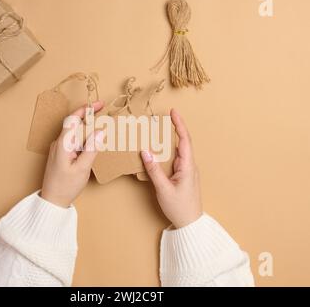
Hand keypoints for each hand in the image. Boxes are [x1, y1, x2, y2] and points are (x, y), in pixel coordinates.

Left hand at [41, 101, 103, 207]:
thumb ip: (91, 149)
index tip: (99, 104)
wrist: (52, 201)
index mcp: (63, 144)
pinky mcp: (60, 155)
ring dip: (86, 127)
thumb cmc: (66, 186)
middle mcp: (58, 143)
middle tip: (102, 110)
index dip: (86, 109)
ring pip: (73, 132)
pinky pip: (72, 141)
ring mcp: (58, 149)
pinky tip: (91, 141)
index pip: (73, 119)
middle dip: (88, 115)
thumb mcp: (82, 168)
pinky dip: (83, 137)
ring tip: (100, 125)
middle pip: (73, 123)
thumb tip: (100, 132)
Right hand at [141, 109, 201, 228]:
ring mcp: (186, 171)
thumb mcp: (164, 189)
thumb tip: (145, 152)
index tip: (173, 112)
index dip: (179, 124)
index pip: (184, 140)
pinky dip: (167, 152)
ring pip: (178, 151)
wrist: (190, 223)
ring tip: (157, 132)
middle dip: (174, 128)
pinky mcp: (182, 176)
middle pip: (182, 142)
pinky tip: (159, 152)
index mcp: (187, 166)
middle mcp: (189, 166)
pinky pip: (175, 159)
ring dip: (169, 141)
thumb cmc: (179, 207)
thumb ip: (154, 170)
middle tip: (162, 119)